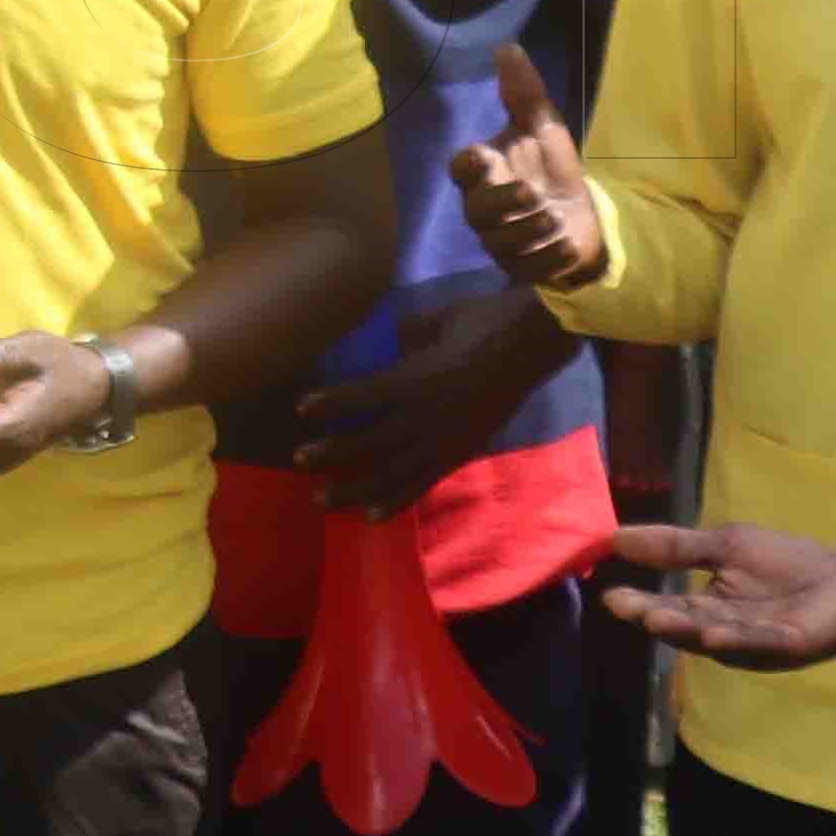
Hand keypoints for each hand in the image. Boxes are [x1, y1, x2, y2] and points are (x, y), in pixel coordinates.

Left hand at [291, 282, 570, 519]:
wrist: (535, 341)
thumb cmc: (485, 320)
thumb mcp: (438, 318)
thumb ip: (406, 334)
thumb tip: (386, 340)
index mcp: (422, 378)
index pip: (367, 393)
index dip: (334, 402)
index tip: (301, 408)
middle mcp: (431, 415)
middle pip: (373, 441)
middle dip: (334, 453)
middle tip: (299, 461)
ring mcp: (448, 438)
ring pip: (394, 471)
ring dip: (356, 488)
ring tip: (322, 500)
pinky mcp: (462, 452)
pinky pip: (425, 482)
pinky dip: (398, 500)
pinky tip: (372, 517)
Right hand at [444, 43, 607, 291]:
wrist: (582, 215)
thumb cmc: (553, 168)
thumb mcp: (544, 127)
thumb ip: (524, 92)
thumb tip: (507, 46)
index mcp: (486, 174)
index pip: (461, 170)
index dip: (468, 165)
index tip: (483, 156)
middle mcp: (485, 210)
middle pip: (477, 211)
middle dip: (503, 202)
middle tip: (533, 192)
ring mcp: (502, 242)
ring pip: (501, 243)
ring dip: (529, 230)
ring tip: (556, 219)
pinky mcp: (524, 268)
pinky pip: (529, 268)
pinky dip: (549, 258)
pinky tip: (567, 245)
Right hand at [602, 520, 835, 665]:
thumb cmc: (790, 564)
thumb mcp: (726, 546)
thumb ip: (677, 546)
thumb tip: (615, 536)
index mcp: (707, 610)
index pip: (666, 607)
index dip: (638, 603)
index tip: (608, 593)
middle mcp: (724, 633)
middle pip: (684, 627)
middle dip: (655, 618)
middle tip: (625, 608)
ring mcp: (756, 644)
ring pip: (714, 638)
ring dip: (687, 631)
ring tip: (657, 619)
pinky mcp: (788, 645)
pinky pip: (758, 643)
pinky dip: (737, 641)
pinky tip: (715, 634)